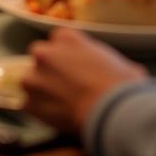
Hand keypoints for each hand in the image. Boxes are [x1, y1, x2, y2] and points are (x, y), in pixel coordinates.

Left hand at [23, 28, 147, 133]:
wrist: (110, 111)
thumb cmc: (121, 86)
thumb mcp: (122, 64)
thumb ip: (109, 62)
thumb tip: (126, 72)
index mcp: (66, 38)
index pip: (59, 40)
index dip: (68, 55)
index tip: (75, 68)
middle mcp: (45, 52)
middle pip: (41, 56)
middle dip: (50, 69)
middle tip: (66, 85)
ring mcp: (34, 76)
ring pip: (31, 80)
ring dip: (42, 90)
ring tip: (60, 104)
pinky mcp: (30, 101)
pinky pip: (29, 105)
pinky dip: (39, 111)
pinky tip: (55, 117)